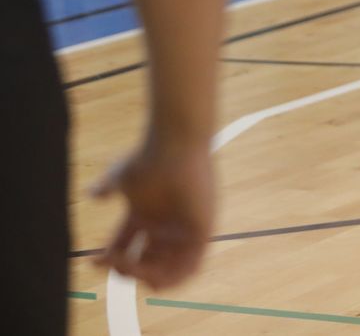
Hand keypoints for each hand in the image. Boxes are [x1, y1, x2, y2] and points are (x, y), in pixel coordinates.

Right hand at [93, 137, 213, 290]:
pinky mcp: (201, 232)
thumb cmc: (149, 158)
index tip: (92, 261)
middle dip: (125, 269)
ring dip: (143, 275)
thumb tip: (91, 194)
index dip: (108, 259)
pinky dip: (173, 278)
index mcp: (145, 216)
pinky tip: (151, 276)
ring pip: (165, 269)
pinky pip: (192, 267)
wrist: (176, 147)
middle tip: (112, 261)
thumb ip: (106, 188)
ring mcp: (182, 231)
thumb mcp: (121, 176)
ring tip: (128, 266)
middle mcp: (164, 226)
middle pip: (144, 262)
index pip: (125, 247)